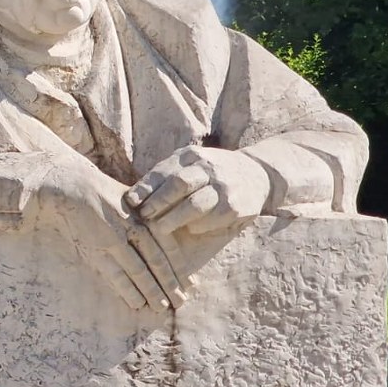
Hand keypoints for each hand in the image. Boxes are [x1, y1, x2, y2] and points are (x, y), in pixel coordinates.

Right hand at [31, 174, 189, 312]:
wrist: (66, 188)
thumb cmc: (100, 191)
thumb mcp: (129, 198)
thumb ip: (147, 216)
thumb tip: (167, 234)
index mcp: (141, 215)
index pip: (166, 245)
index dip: (179, 266)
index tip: (190, 283)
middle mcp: (130, 228)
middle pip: (155, 261)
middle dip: (169, 284)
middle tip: (180, 302)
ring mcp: (112, 240)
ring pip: (138, 271)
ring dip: (151, 292)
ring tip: (162, 307)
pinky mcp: (95, 251)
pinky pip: (115, 275)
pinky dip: (127, 290)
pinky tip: (137, 303)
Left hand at [124, 145, 267, 237]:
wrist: (256, 174)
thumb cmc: (209, 172)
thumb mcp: (188, 164)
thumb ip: (163, 176)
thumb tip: (131, 197)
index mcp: (192, 156)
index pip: (164, 171)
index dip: (146, 187)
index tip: (131, 201)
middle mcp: (209, 168)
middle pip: (179, 184)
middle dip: (159, 202)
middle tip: (144, 216)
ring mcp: (225, 187)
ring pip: (196, 204)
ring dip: (175, 218)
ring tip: (160, 228)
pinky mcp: (237, 206)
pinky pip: (214, 219)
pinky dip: (198, 226)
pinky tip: (189, 230)